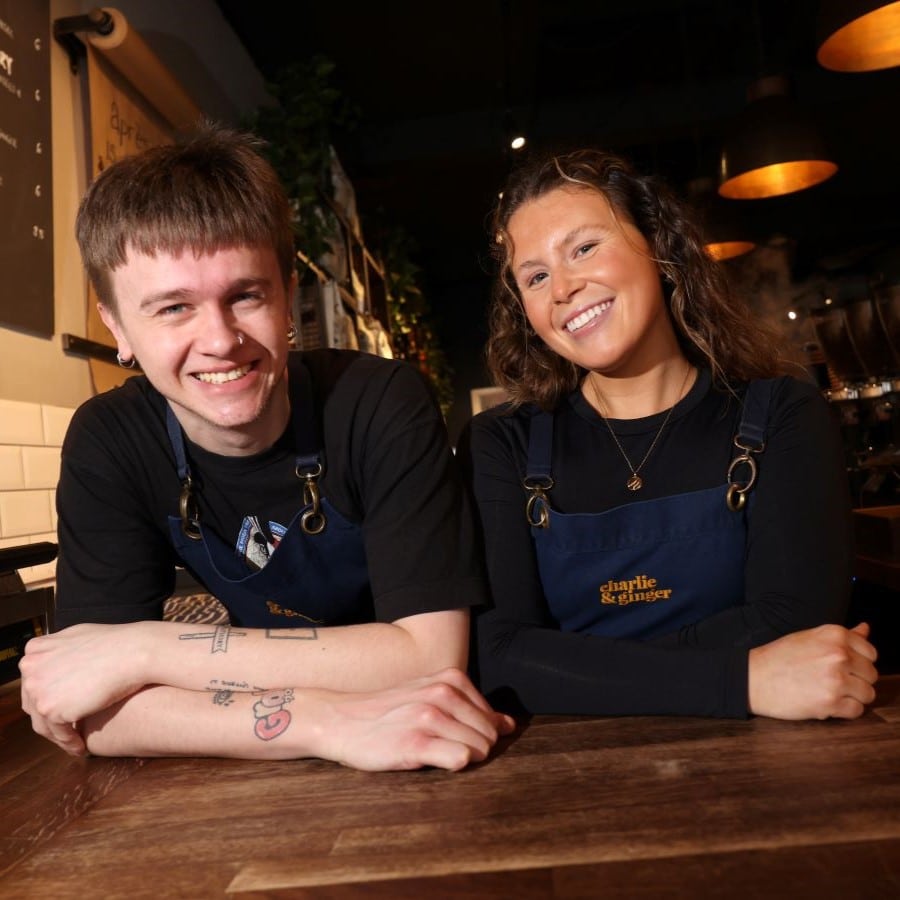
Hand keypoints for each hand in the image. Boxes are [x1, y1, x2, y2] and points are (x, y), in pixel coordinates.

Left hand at [19, 623, 146, 754]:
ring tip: (76, 741)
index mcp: (35, 650)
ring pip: (43, 722)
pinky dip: (69, 742)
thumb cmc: (116, 644)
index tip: (62, 706)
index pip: (35, 682)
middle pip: (34, 703)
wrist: (133, 652)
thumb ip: (60, 652)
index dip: (49, 696)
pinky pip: (57, 733)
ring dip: (59, 735)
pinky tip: (81, 746)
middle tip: (68, 727)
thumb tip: (57, 664)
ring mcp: (37, 689)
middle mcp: (30, 668)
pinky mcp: (50, 708)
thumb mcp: (78, 637)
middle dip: (51, 717)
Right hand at [313, 667, 516, 770]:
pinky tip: (430, 760)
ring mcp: (429, 718)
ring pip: (479, 749)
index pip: (493, 718)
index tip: (454, 738)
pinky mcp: (415, 744)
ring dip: (462, 759)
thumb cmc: (388, 712)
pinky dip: (453, 764)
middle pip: (490, 736)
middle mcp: (442, 694)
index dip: (478, 735)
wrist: (340, 720)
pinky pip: (459, 758)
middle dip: (474, 749)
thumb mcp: (430, 696)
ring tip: (432, 753)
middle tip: (442, 748)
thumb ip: (470, 708)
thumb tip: (509, 724)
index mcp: (450, 680)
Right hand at [748, 622, 877, 719]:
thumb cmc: (779, 657)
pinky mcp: (831, 702)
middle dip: (856, 680)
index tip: (844, 667)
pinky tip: (827, 703)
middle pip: (871, 675)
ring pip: (868, 694)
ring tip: (830, 692)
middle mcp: (839, 654)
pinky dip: (845, 710)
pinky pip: (857, 711)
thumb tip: (865, 628)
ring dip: (852, 696)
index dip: (858, 662)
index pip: (871, 652)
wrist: (753, 678)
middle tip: (833, 681)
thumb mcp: (809, 637)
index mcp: (835, 634)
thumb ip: (843, 635)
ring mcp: (836, 679)